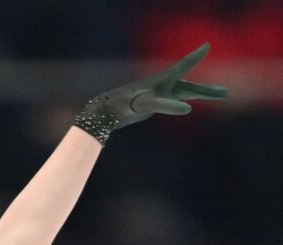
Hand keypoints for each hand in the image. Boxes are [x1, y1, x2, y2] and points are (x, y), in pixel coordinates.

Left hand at [74, 42, 226, 145]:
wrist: (105, 112)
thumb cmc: (126, 106)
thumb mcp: (149, 105)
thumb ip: (168, 106)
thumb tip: (188, 109)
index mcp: (163, 82)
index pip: (183, 67)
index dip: (195, 57)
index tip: (206, 45)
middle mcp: (162, 87)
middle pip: (190, 87)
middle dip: (207, 90)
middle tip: (225, 93)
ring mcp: (156, 96)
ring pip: (183, 93)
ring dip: (200, 94)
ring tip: (219, 94)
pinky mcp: (149, 106)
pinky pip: (172, 102)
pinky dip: (183, 102)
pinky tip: (185, 104)